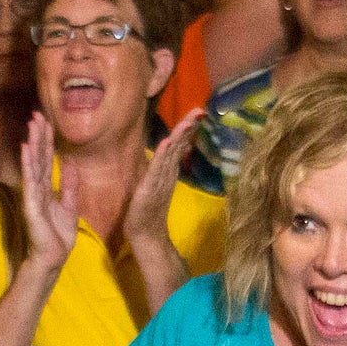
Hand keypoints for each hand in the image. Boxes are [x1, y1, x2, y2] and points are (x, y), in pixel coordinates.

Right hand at [18, 112, 77, 271]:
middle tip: (37, 113)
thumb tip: (69, 166)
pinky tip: (26, 148)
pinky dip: (28, 163)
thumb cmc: (57, 237)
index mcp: (46, 188)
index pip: (46, 159)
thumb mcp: (69, 207)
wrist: (53, 258)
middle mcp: (37, 188)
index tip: (47, 120)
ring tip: (32, 124)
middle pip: (38, 156)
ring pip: (33, 164)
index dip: (47, 140)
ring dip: (32, 142)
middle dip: (38, 135)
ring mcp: (32, 195)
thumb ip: (69, 186)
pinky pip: (29, 180)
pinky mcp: (30, 204)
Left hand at [126, 109, 197, 253]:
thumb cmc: (148, 210)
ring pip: (171, 154)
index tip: (198, 112)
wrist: (147, 235)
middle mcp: (167, 173)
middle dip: (188, 127)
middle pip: (179, 145)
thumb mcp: (155, 183)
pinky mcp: (150, 188)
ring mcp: (160, 180)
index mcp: (168, 170)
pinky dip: (163, 155)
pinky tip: (168, 142)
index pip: (179, 144)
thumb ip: (163, 168)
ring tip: (188, 121)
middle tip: (200, 111)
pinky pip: (157, 169)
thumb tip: (167, 151)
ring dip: (179, 136)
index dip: (187, 128)